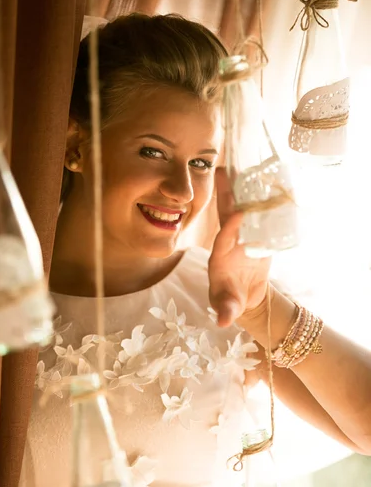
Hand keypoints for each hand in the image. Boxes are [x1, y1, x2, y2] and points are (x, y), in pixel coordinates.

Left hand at [208, 167, 270, 326]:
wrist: (245, 297)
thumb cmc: (231, 301)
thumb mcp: (228, 307)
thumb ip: (226, 311)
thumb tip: (222, 322)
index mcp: (219, 256)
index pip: (223, 238)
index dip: (230, 227)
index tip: (238, 215)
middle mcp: (229, 241)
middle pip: (226, 215)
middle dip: (225, 195)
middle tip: (226, 170)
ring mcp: (242, 236)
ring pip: (242, 209)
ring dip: (243, 189)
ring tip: (246, 164)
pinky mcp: (256, 234)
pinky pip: (258, 214)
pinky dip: (262, 199)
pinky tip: (268, 179)